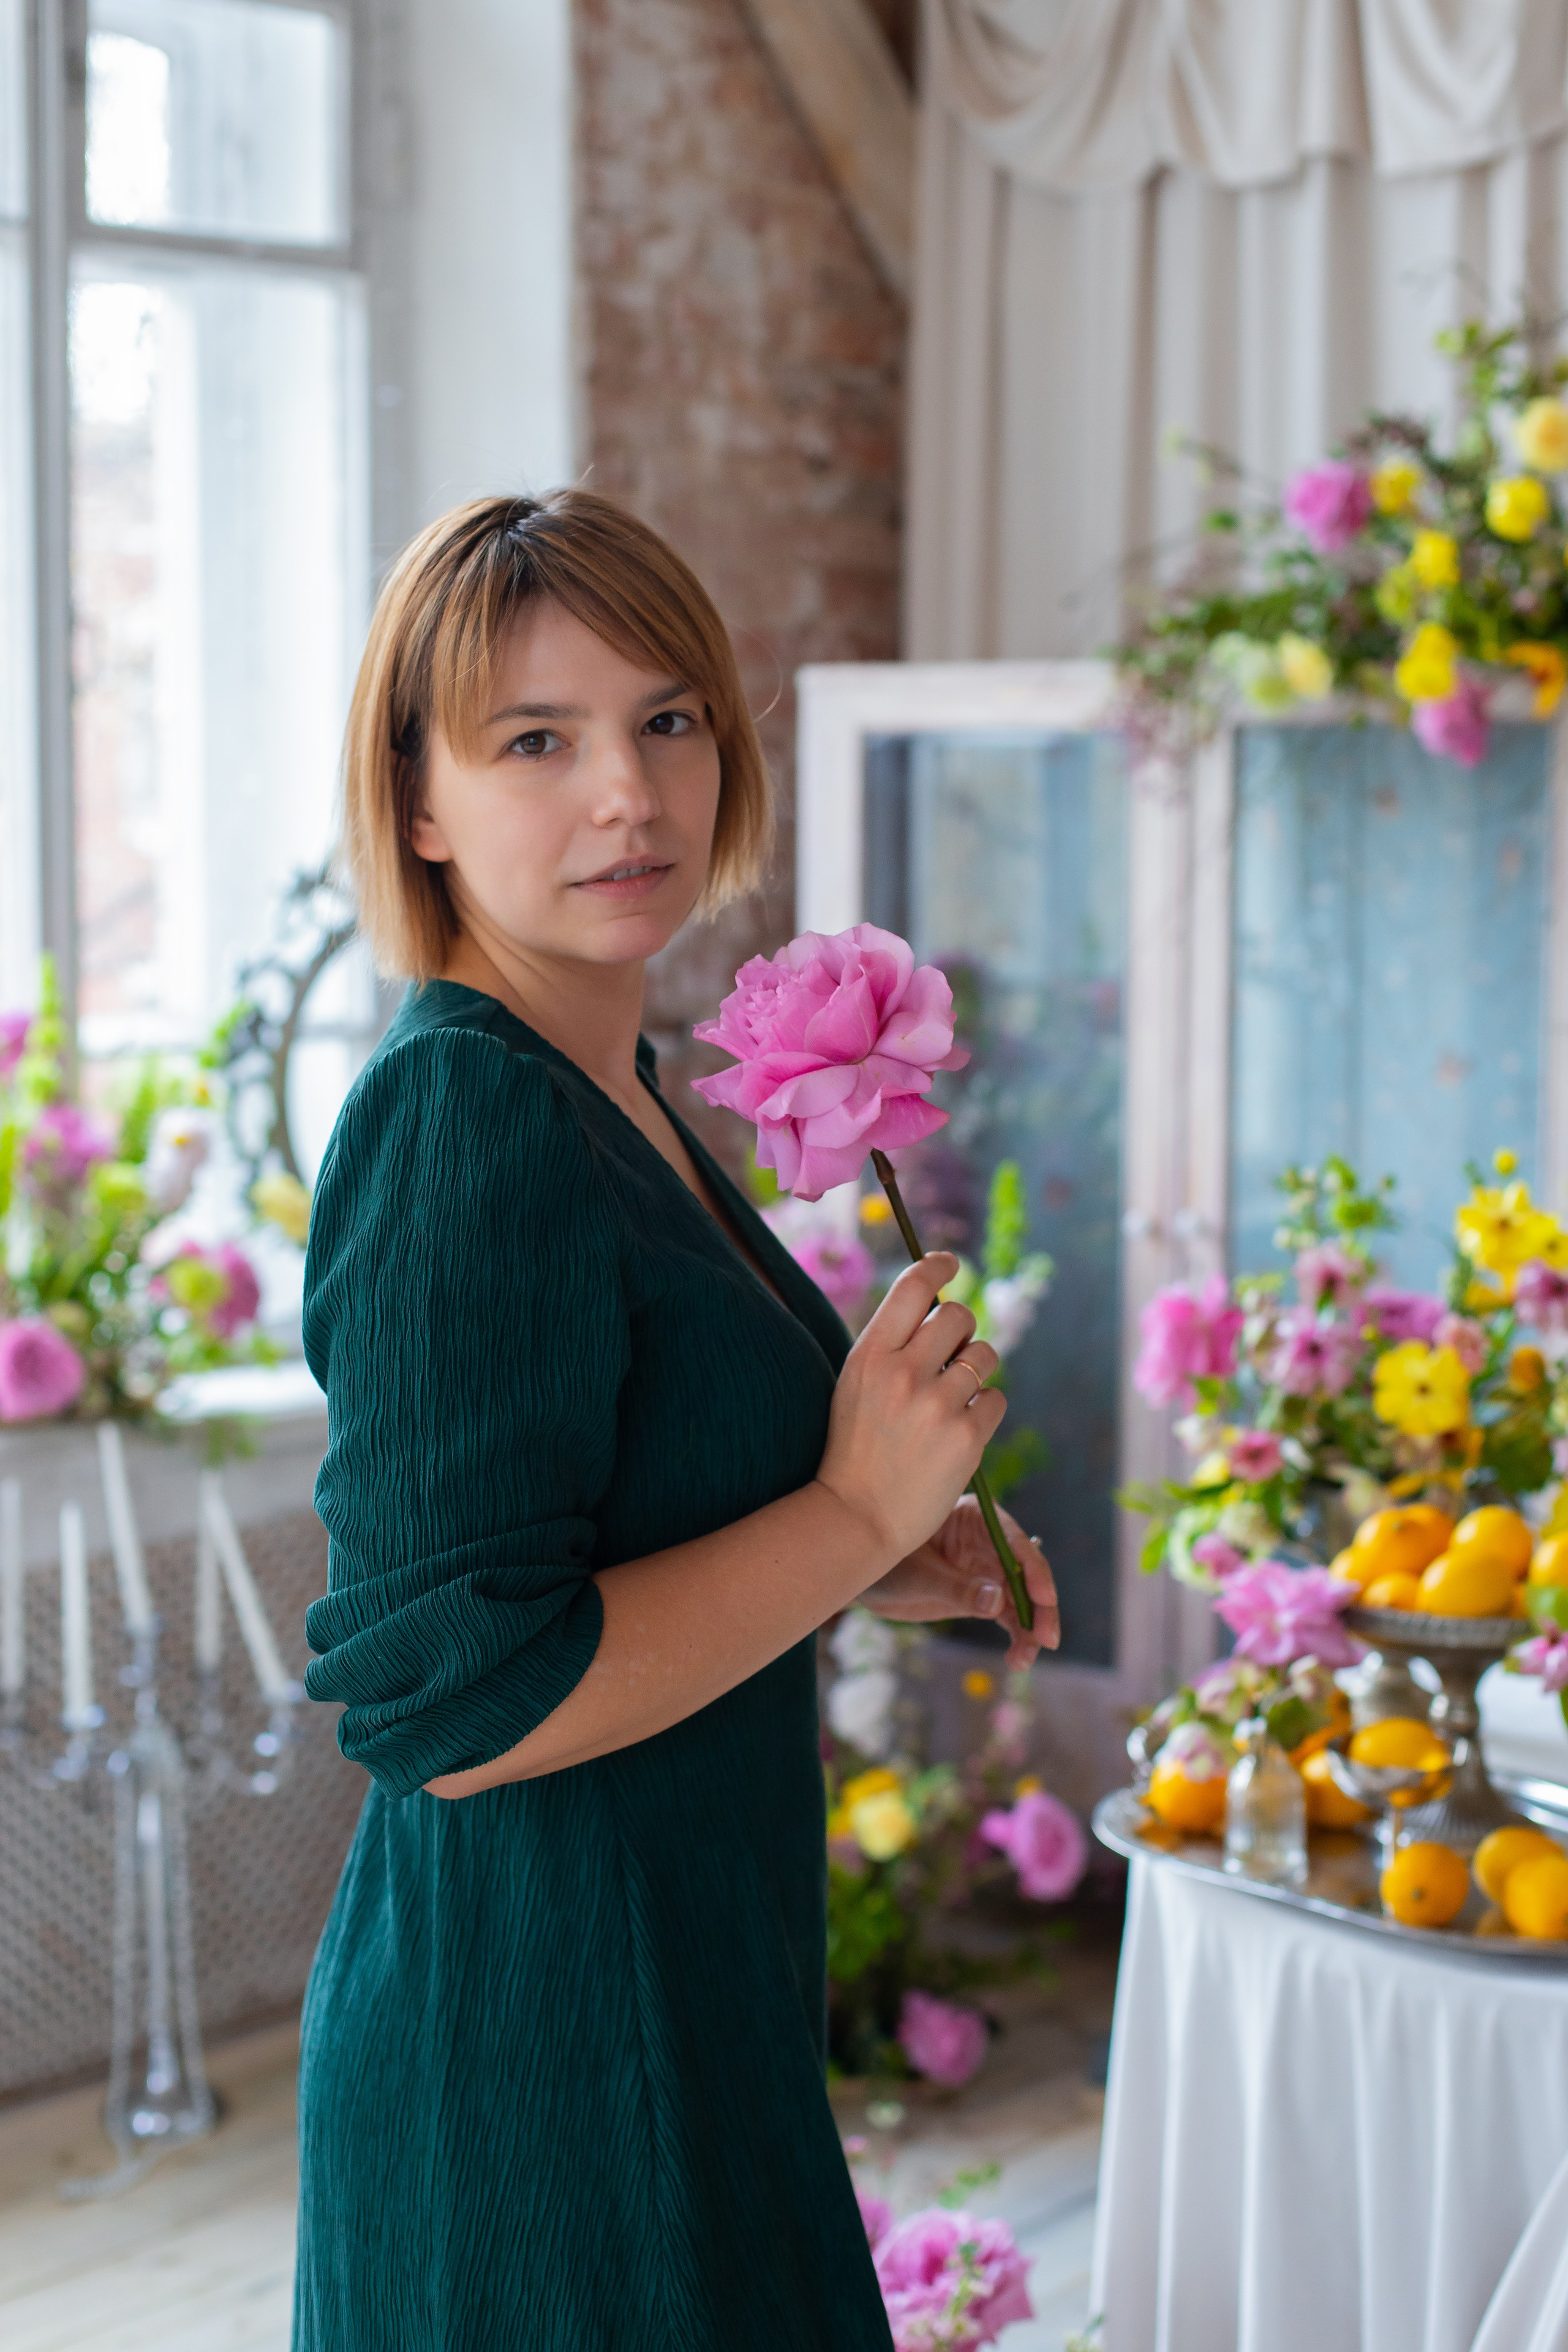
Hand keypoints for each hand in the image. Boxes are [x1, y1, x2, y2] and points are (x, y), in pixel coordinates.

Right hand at [815, 1254, 1006, 1570]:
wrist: (856, 1515)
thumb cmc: (856, 1447)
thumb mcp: (856, 1384)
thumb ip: (892, 1345)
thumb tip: (942, 1308)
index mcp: (870, 1354)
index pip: (914, 1286)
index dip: (939, 1267)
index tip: (951, 1264)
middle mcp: (904, 1372)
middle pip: (958, 1317)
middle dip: (961, 1332)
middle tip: (950, 1357)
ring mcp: (937, 1405)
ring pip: (984, 1356)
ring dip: (975, 1371)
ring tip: (952, 1400)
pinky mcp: (966, 1437)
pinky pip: (996, 1399)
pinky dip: (984, 1411)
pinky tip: (959, 1431)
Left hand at [857, 1495, 1059, 1669]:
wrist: (863, 1580)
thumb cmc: (884, 1563)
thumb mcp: (917, 1575)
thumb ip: (956, 1588)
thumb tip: (997, 1602)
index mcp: (974, 1518)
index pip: (1014, 1541)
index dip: (1033, 1570)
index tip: (1045, 1598)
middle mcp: (988, 1541)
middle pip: (1026, 1573)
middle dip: (1039, 1607)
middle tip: (1046, 1639)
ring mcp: (987, 1570)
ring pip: (1022, 1599)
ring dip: (1029, 1629)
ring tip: (1023, 1660)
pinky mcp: (982, 1596)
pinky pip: (1009, 1616)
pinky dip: (1017, 1637)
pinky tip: (1017, 1659)